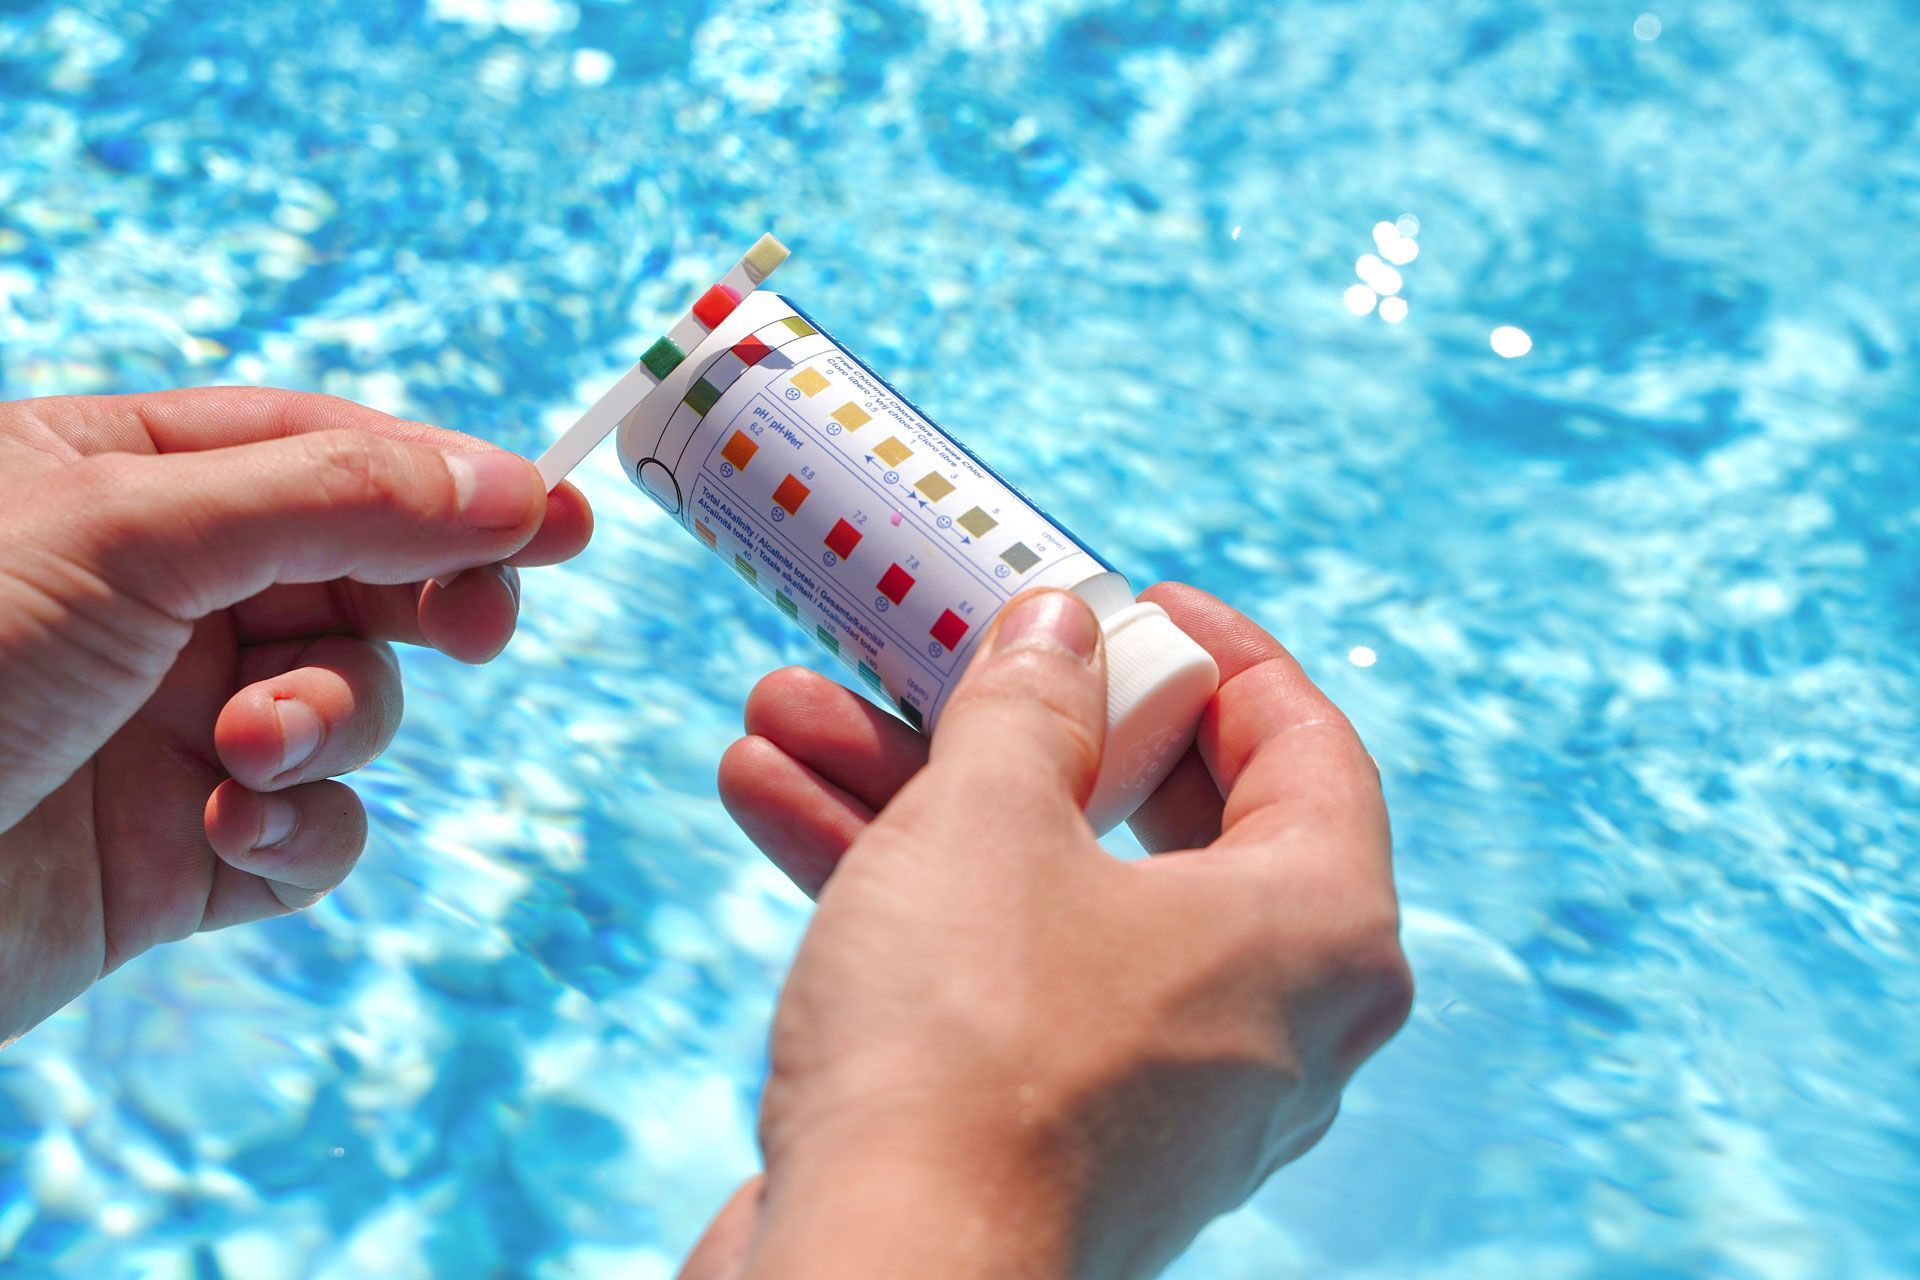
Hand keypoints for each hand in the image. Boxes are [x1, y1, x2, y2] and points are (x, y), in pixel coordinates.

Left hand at [0, 388, 591, 1046]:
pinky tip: (232, 838)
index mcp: (119, 477)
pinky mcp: (181, 856)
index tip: (558, 514)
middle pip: (362, 574)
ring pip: (350, 705)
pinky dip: (298, 834)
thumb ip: (340, 499)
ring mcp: (172, 725)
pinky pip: (312, 833)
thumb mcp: (134, 533)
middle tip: (474, 626)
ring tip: (249, 750)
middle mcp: (156, 595)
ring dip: (330, 726)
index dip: (446, 477)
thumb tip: (516, 485)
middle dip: (421, 602)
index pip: (324, 447)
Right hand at [684, 584, 1411, 1279]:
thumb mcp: (993, 818)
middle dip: (1012, 722)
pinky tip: (772, 798)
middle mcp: (1262, 1017)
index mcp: (1315, 931)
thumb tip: (1058, 632)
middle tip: (943, 647)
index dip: (1218, 654)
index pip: (1305, 746)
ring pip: (1045, 891)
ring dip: (912, 794)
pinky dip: (900, 891)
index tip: (1134, 600)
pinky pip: (995, 975)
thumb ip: (1032, 705)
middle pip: (1152, 815)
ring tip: (789, 708)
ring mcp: (1156, 1087)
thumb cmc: (970, 1044)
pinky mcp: (1051, 1134)